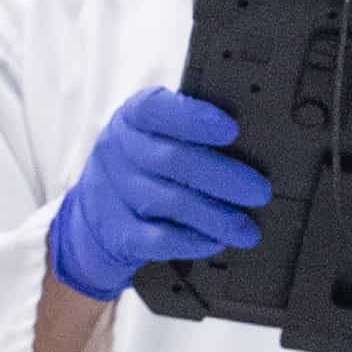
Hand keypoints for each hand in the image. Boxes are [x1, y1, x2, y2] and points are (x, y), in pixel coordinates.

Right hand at [48, 89, 268, 301]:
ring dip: (216, 216)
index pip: (158, 109)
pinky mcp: (117, 232)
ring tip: (246, 228)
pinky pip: (158, 238)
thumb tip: (250, 146)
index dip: (195, 118)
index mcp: (133, 118)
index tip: (232, 130)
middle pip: (173, 160)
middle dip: (224, 177)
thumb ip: (189, 135)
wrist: (93, 221)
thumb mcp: (154, 139)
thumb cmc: (141, 170)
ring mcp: (113, 192)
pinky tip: (215, 242)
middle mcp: (117, 150)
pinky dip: (192, 241)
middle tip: (259, 191)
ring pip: (170, 202)